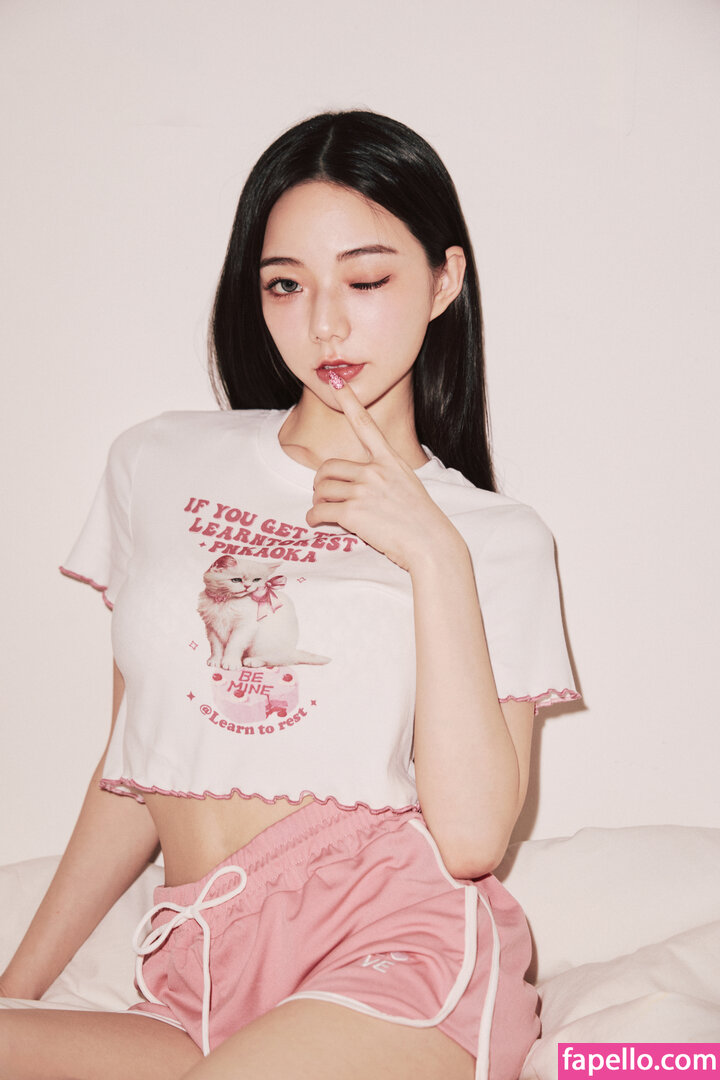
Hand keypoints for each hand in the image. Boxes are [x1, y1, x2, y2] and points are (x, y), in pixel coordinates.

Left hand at [306, 380, 461, 570]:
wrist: (431, 544)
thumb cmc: (421, 520)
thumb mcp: (408, 485)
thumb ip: (384, 476)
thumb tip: (361, 481)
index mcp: (390, 461)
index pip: (366, 425)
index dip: (350, 402)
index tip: (337, 382)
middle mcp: (375, 471)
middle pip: (328, 468)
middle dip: (321, 483)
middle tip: (324, 495)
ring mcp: (363, 491)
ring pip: (321, 490)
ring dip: (317, 502)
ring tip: (324, 511)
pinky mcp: (353, 513)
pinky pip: (320, 511)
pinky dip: (313, 518)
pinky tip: (317, 523)